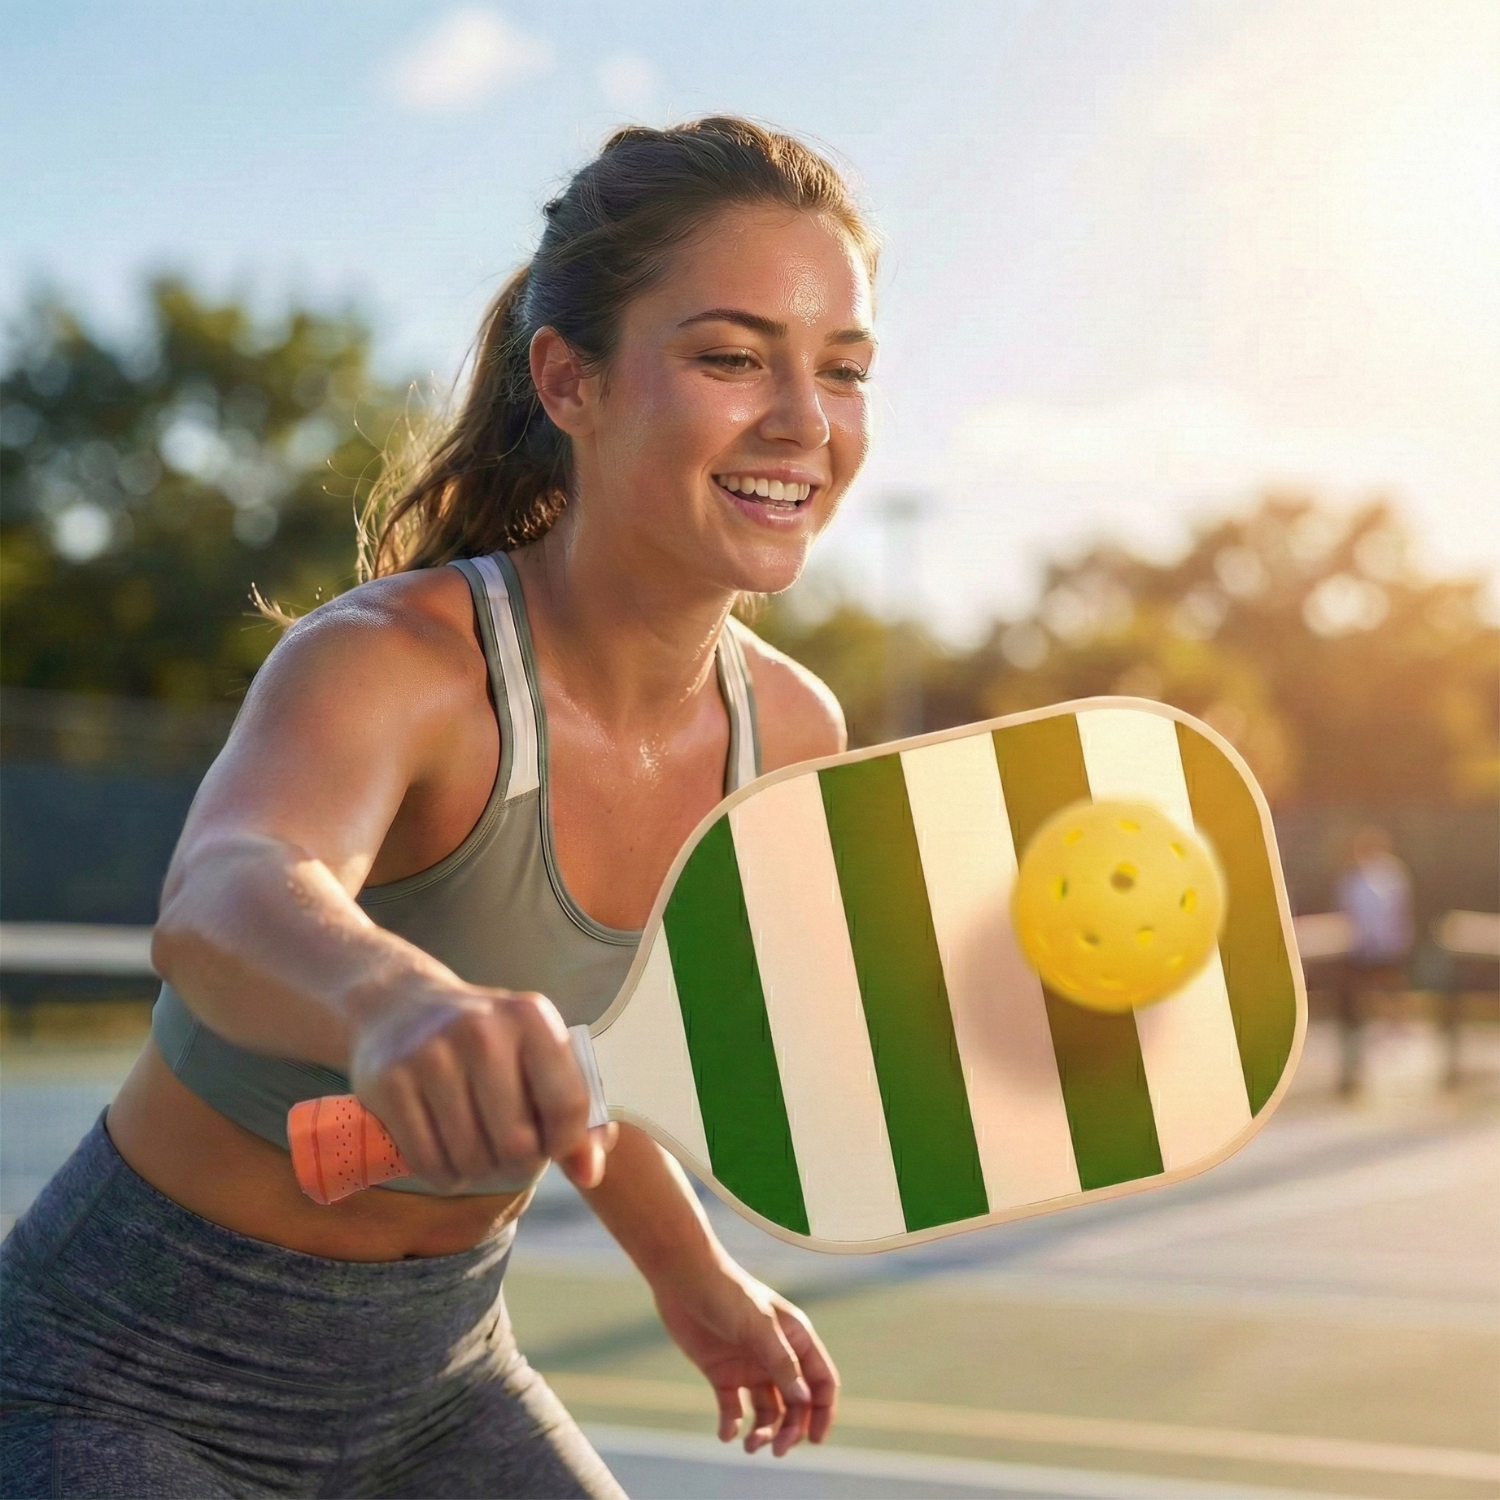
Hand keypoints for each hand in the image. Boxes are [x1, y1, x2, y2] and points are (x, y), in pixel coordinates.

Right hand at [347, 982, 609, 1191]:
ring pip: (471, 1159)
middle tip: (511, 1157)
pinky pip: (428, 1162)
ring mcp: (431, 1054)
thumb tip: (590, 1175)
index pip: (568, 1104)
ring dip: (479, 1173)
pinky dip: (444, 1176)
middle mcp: (482, 1029)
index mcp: (530, 1016)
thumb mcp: (534, 1054)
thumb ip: (571, 1112)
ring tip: (479, 1153)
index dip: (565, 1142)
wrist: (398, 1005)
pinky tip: (447, 1157)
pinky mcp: (389, 1082)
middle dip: (519, 1165)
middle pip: (517, 1143)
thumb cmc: (484, 1041)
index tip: (551, 1145)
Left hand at [652, 1262, 837, 1455]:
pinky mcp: (722, 1373)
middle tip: (776, 1450)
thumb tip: (805, 1400)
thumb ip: (782, 1362)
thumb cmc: (727, 1293)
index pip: (821, 1381)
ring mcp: (750, 1366)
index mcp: (796, 1338)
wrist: (683, 1278)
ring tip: (749, 1446)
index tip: (813, 1440)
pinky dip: (733, 1425)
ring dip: (763, 1432)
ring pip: (768, 1410)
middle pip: (796, 1403)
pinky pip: (734, 1408)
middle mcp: (776, 1355)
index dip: (823, 1412)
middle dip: (790, 1429)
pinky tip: (727, 1433)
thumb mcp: (758, 1326)